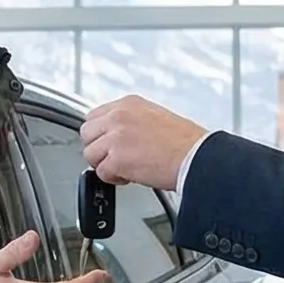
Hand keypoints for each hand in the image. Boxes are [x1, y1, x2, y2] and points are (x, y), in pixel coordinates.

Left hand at [80, 97, 209, 191]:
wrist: (196, 157)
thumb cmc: (185, 143)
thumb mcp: (154, 117)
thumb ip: (130, 122)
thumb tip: (115, 136)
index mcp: (128, 104)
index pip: (95, 116)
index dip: (101, 134)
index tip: (109, 143)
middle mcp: (119, 117)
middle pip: (87, 133)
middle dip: (99, 148)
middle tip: (115, 157)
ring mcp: (116, 137)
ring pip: (90, 154)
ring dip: (105, 164)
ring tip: (125, 167)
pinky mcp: (117, 158)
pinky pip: (101, 172)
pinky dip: (114, 178)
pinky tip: (130, 176)